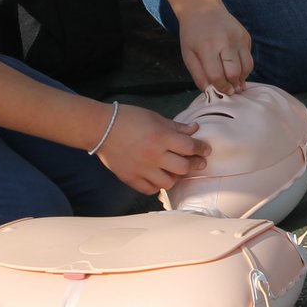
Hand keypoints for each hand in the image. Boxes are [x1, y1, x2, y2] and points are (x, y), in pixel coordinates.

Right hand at [95, 103, 209, 193]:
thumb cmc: (128, 119)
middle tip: (198, 162)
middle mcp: (154, 156)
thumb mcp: (155, 117)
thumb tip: (195, 130)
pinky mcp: (131, 178)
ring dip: (176, 177)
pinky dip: (157, 185)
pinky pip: (150, 189)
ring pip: (169, 183)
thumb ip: (176, 126)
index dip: (201, 149)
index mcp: (161, 137)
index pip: (190, 147)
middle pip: (183, 168)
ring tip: (176, 170)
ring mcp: (142, 169)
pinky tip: (159, 177)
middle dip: (194, 164)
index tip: (206, 150)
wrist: (100, 129)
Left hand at [174, 1, 252, 93]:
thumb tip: (210, 91)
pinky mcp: (246, 36)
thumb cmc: (192, 33)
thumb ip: (198, 74)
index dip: (221, 88)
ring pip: (247, 66)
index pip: (218, 75)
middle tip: (231, 90)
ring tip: (236, 82)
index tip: (223, 93)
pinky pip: (249, 57)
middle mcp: (226, 41)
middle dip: (233, 85)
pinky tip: (236, 66)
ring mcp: (238, 37)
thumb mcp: (188, 54)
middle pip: (235, 72)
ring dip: (242, 78)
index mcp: (208, 47)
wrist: (202, 7)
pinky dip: (244, 65)